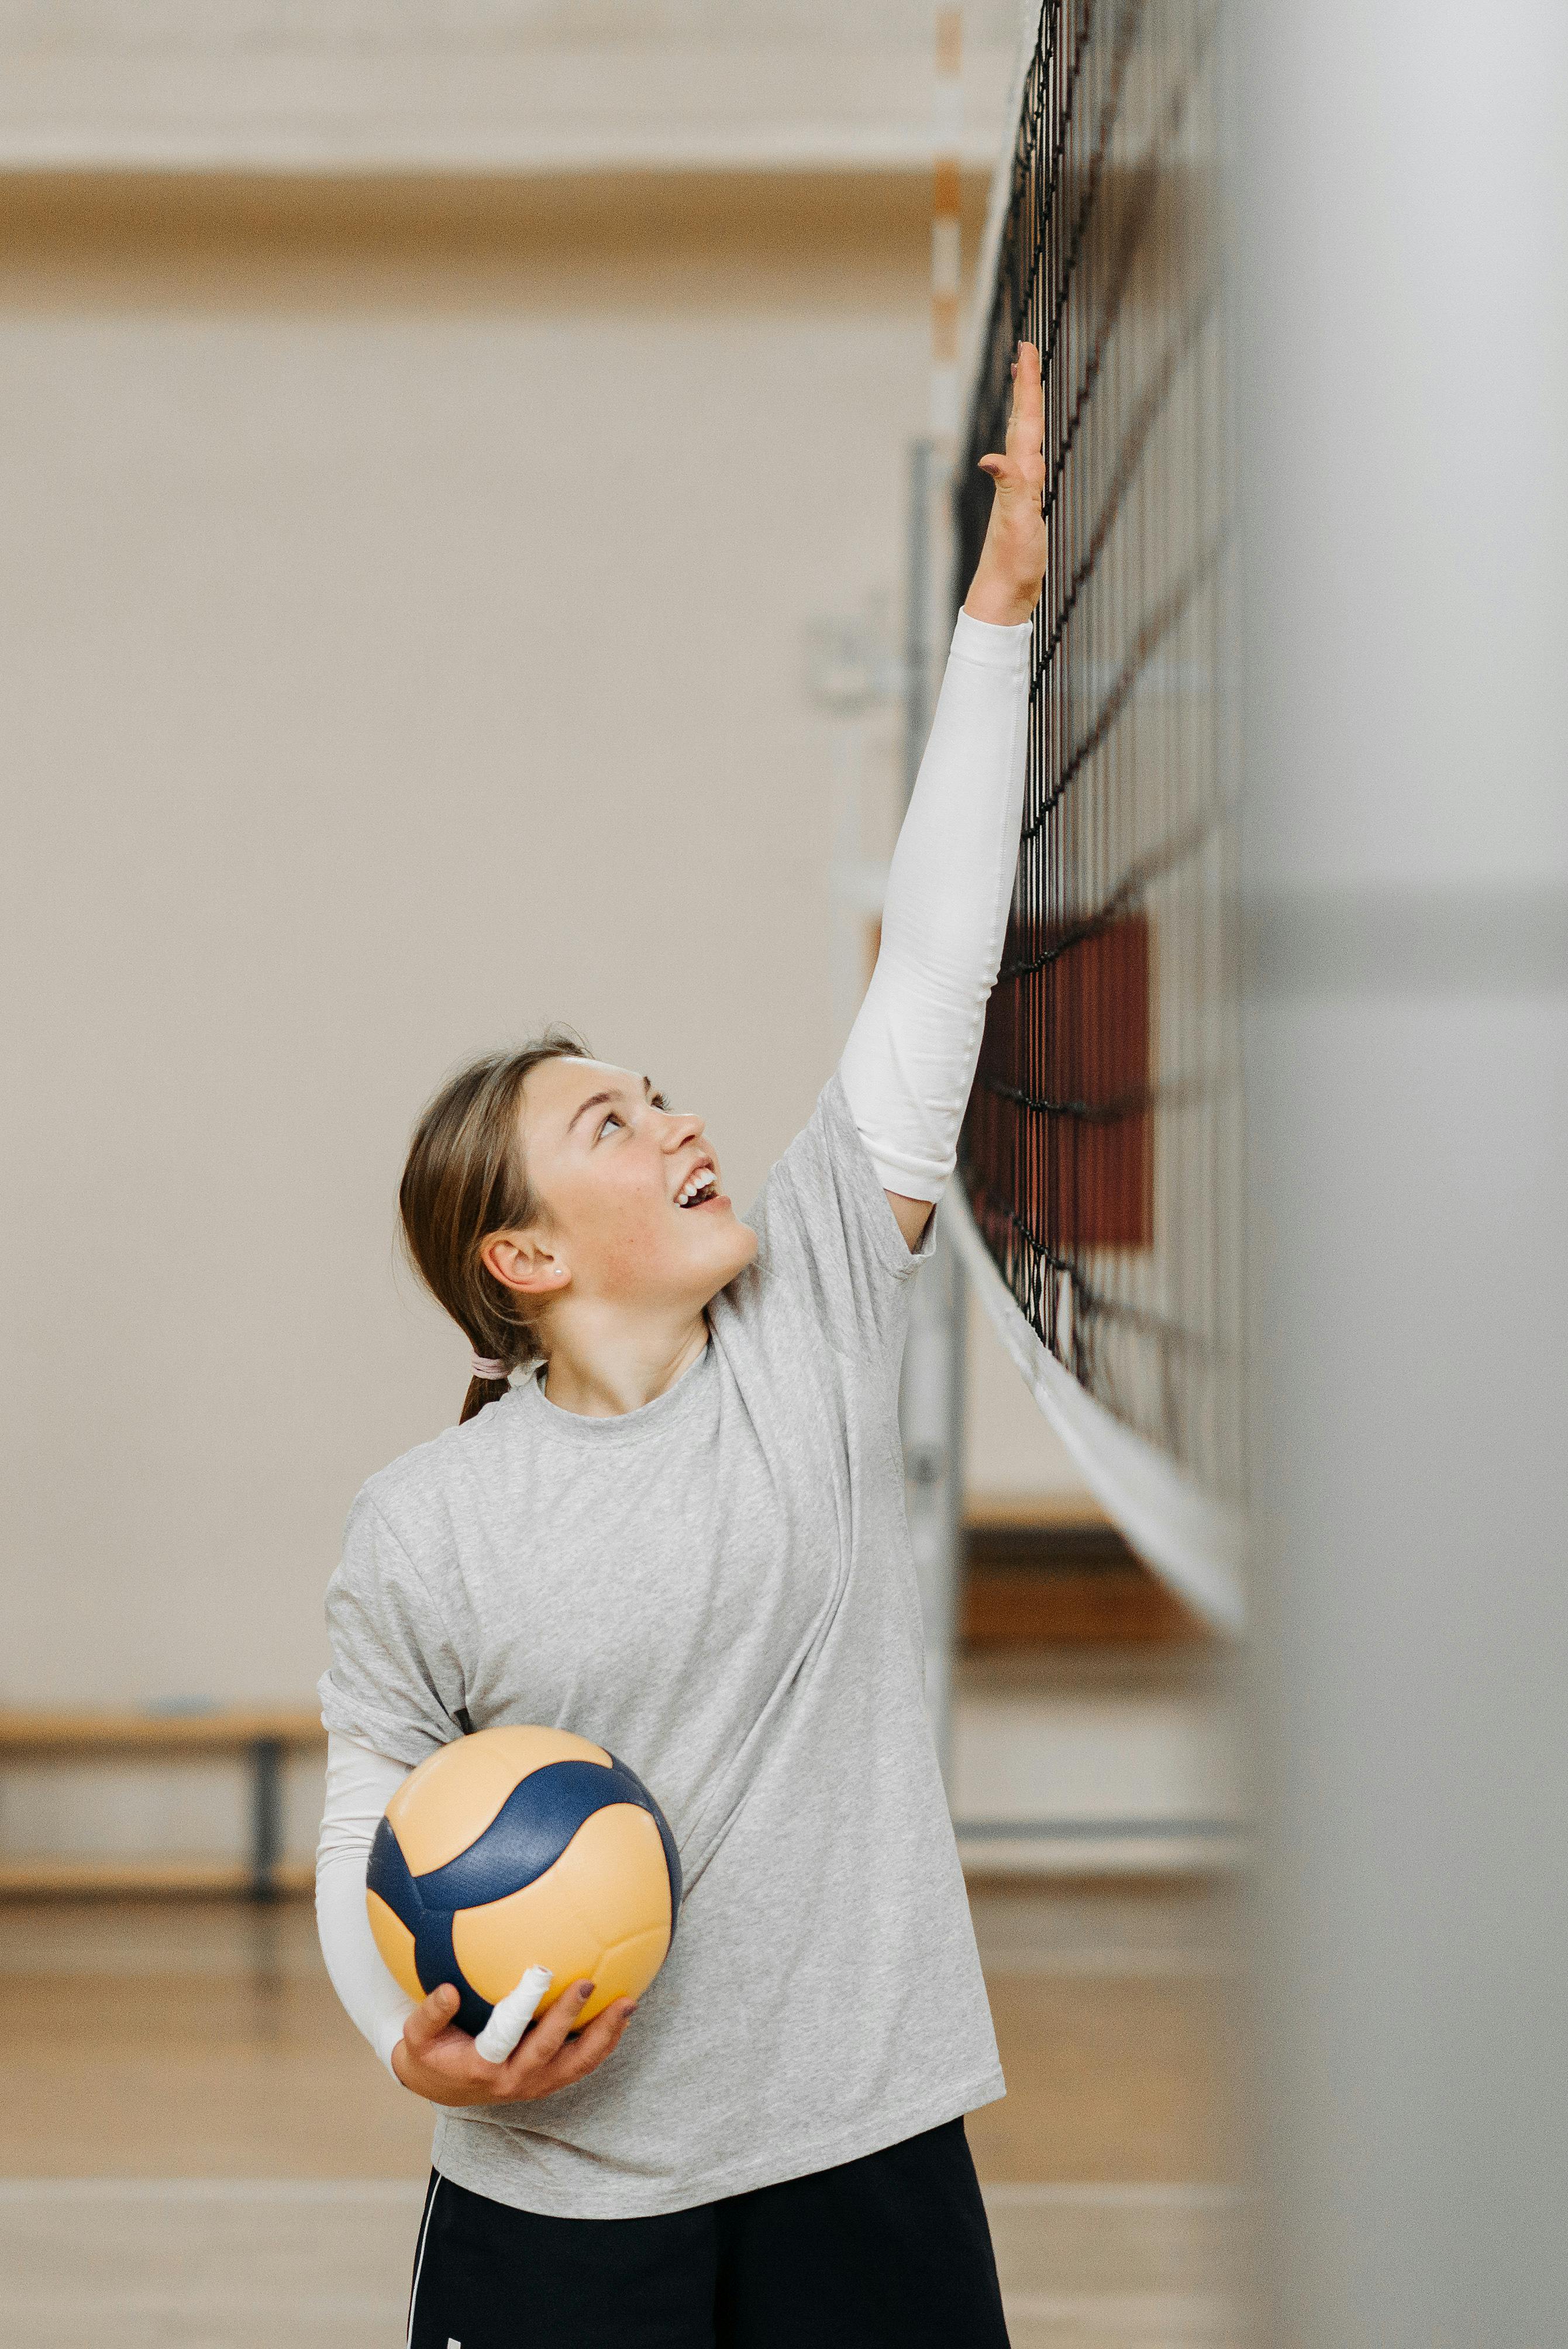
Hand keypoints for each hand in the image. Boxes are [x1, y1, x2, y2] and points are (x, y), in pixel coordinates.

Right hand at [390, 1978, 636, 2107]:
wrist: (444, 2087)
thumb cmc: (430, 2053)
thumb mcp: (416, 2037)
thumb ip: (430, 2013)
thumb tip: (447, 1990)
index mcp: (482, 2066)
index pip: (505, 2035)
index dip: (523, 2006)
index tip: (540, 1972)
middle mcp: (514, 2080)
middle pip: (550, 2051)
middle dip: (570, 2016)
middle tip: (589, 1982)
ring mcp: (536, 2084)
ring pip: (577, 2064)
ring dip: (604, 2034)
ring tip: (628, 2002)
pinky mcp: (550, 2081)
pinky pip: (583, 2064)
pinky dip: (605, 2042)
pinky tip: (622, 2014)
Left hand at [964, 340, 1046, 626]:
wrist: (1003, 596)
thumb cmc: (1012, 564)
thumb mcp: (1016, 523)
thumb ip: (1010, 486)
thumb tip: (991, 458)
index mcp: (1019, 474)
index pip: (1024, 420)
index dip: (1026, 385)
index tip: (1024, 348)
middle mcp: (1017, 477)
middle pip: (1022, 422)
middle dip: (1025, 386)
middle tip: (1025, 352)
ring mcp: (1019, 491)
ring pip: (1023, 440)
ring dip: (1025, 410)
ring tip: (1025, 385)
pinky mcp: (1023, 506)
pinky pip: (1028, 463)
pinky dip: (1030, 445)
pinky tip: (1029, 447)